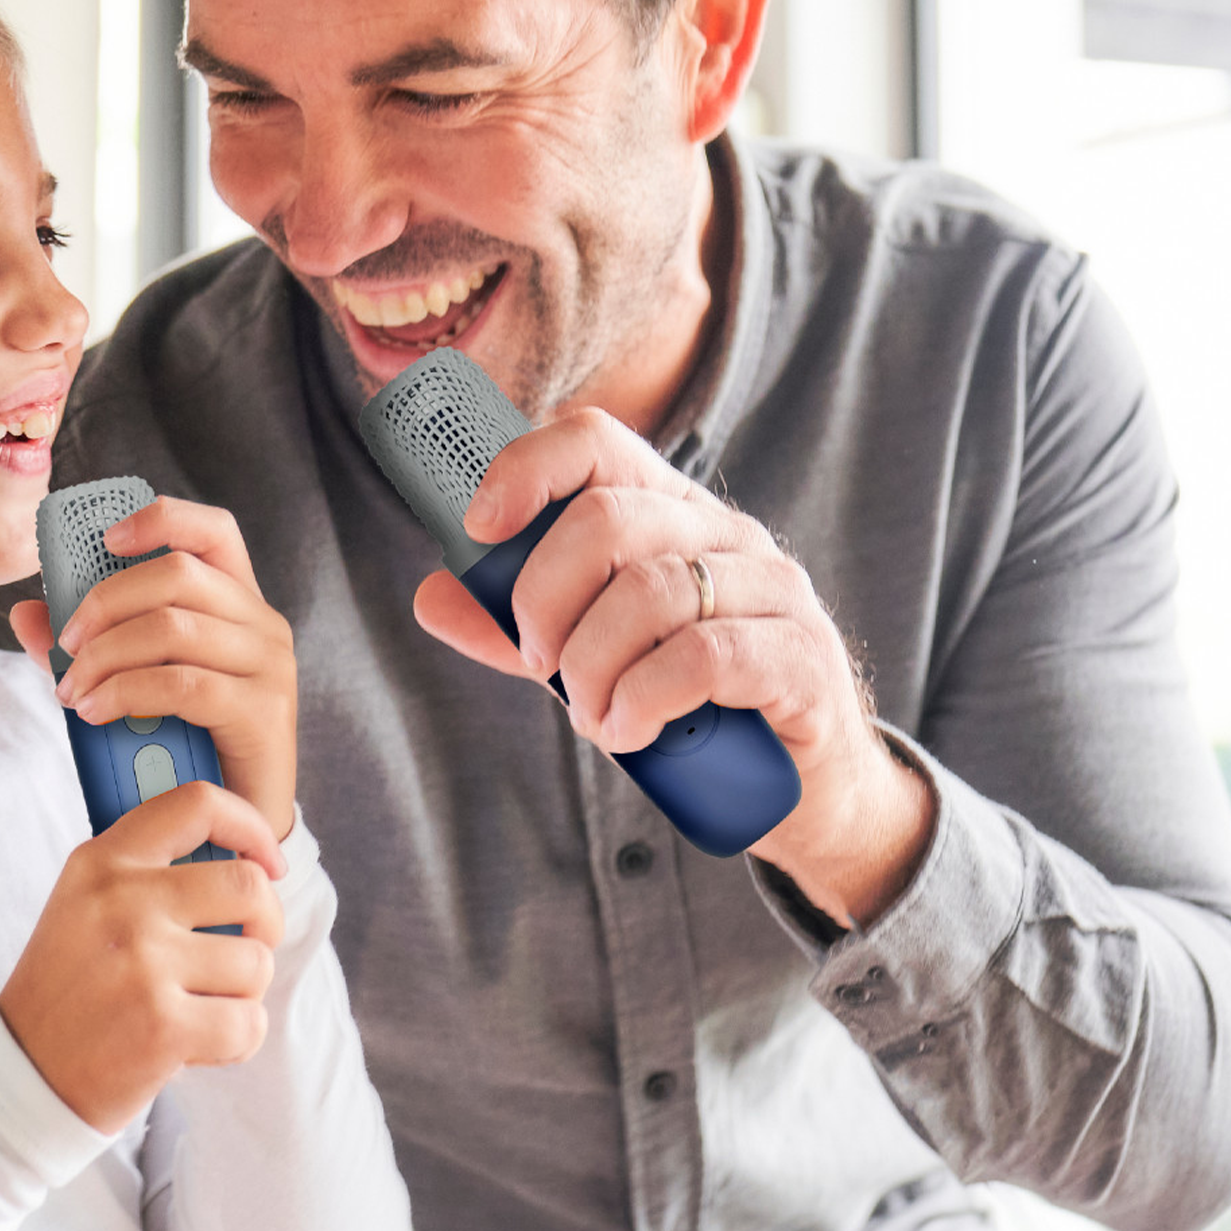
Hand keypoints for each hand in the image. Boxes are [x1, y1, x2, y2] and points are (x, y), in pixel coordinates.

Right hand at [0, 781, 285, 1133]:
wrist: (23, 1073)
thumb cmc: (71, 985)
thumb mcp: (84, 900)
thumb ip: (147, 867)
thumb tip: (241, 852)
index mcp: (103, 861)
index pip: (197, 804)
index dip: (248, 825)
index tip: (267, 861)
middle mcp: (123, 902)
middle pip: (249, 885)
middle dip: (266, 922)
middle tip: (247, 945)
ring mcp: (143, 964)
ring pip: (257, 962)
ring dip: (245, 992)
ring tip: (203, 1005)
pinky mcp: (163, 1027)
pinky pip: (250, 1022)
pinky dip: (239, 1039)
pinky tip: (201, 1043)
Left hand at [9, 496, 297, 840]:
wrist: (234, 829)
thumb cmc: (183, 748)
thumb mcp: (130, 684)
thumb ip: (85, 646)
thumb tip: (26, 611)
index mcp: (236, 602)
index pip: (212, 530)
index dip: (159, 519)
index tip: (103, 540)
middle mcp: (262, 623)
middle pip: (178, 573)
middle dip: (105, 601)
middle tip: (65, 644)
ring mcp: (270, 666)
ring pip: (173, 627)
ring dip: (106, 655)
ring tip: (72, 691)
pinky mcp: (264, 711)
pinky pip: (183, 683)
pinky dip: (127, 692)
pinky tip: (95, 713)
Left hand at [412, 405, 934, 925]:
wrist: (801, 789)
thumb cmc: (686, 704)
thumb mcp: (589, 659)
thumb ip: (516, 628)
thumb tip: (429, 596)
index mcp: (666, 511)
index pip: (594, 442)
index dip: (526, 469)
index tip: (479, 527)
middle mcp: (723, 532)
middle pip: (608, 519)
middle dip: (545, 599)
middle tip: (539, 662)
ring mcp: (771, 588)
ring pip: (649, 591)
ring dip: (593, 666)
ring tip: (592, 716)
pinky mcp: (801, 653)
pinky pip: (702, 655)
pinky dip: (644, 698)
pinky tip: (630, 732)